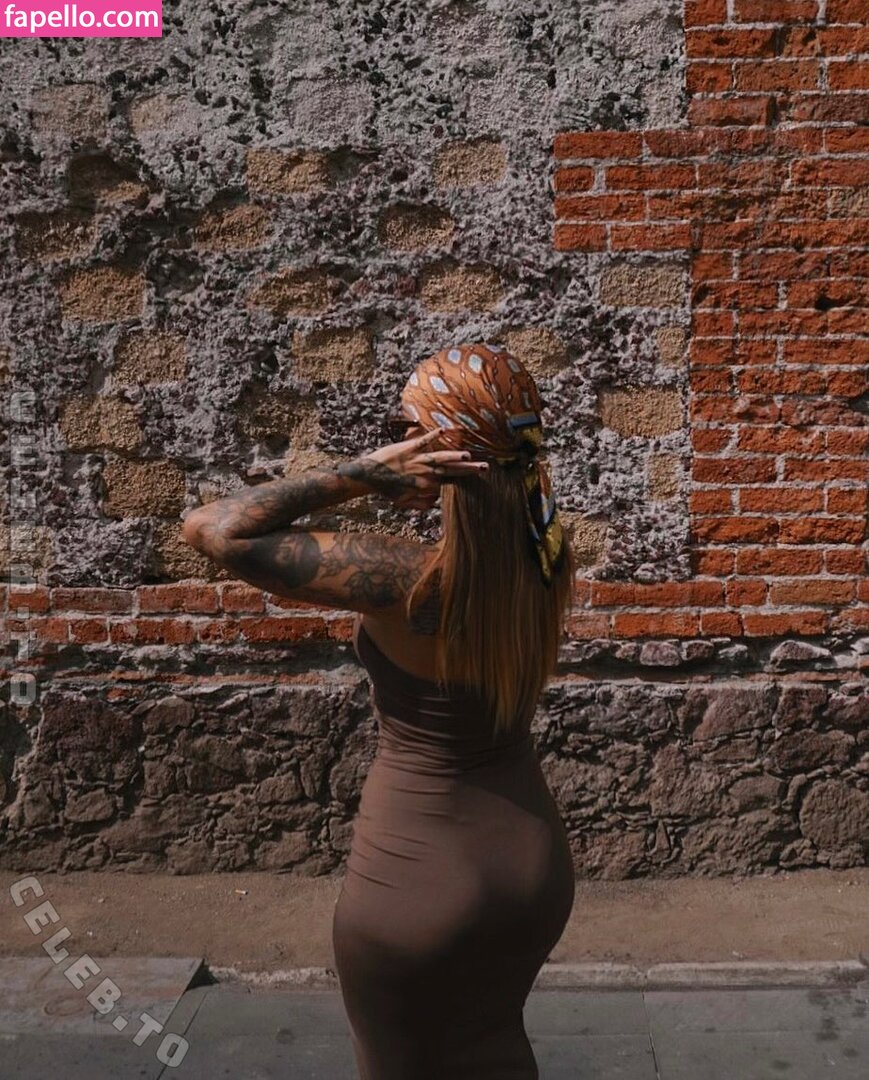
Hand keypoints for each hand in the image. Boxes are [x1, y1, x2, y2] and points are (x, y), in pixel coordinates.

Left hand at [338, 429, 488, 508]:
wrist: (368, 476)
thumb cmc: (386, 490)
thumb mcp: (404, 502)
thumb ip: (420, 504)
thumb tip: (435, 503)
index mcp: (426, 485)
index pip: (448, 481)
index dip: (462, 478)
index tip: (478, 475)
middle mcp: (424, 472)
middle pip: (451, 470)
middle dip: (469, 469)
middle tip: (485, 467)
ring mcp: (417, 459)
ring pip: (440, 458)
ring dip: (455, 456)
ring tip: (469, 456)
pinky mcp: (408, 448)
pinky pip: (422, 441)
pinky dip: (433, 436)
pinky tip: (444, 430)